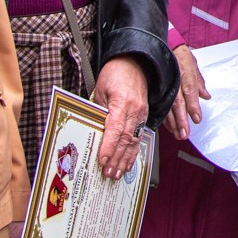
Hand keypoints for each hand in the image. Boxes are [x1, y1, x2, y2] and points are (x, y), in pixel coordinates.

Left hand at [90, 56, 150, 177]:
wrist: (135, 63)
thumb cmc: (115, 73)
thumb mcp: (100, 90)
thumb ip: (98, 111)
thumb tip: (93, 132)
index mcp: (123, 102)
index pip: (116, 129)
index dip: (109, 146)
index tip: (103, 160)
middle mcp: (136, 110)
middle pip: (126, 139)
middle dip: (117, 158)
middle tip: (108, 173)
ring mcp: (142, 114)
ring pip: (134, 141)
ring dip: (125, 160)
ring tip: (117, 174)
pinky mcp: (144, 116)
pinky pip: (139, 137)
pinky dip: (133, 152)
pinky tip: (128, 163)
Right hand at [160, 45, 207, 140]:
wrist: (164, 46)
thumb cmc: (180, 55)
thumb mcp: (193, 65)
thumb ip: (199, 82)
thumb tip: (206, 96)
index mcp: (184, 73)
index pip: (189, 91)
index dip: (193, 106)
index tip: (196, 118)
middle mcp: (174, 80)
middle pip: (177, 103)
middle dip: (181, 120)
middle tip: (185, 133)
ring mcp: (164, 85)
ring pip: (167, 107)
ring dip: (172, 122)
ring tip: (178, 134)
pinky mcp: (157, 89)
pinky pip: (160, 105)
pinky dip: (164, 117)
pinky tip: (168, 127)